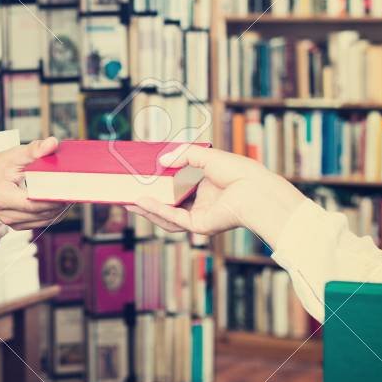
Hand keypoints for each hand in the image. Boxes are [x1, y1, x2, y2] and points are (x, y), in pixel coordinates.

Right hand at [0, 137, 68, 230]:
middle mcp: (6, 214)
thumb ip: (33, 150)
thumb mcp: (13, 155)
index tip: (70, 187)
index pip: (33, 202)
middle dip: (61, 200)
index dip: (53, 196)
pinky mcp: (19, 226)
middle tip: (77, 186)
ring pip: (46, 219)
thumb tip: (51, 144)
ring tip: (72, 192)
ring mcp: (13, 223)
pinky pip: (43, 221)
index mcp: (2, 197)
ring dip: (60, 207)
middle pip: (42, 212)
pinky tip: (61, 200)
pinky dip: (54, 211)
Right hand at [126, 146, 304, 243]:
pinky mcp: (198, 226)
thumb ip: (183, 155)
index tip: (140, 176)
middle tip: (126, 192)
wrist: (255, 190)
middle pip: (167, 203)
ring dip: (146, 208)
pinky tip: (141, 201)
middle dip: (146, 199)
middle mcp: (200, 204)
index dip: (157, 183)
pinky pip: (173, 218)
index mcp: (204, 187)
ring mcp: (198, 216)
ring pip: (166, 215)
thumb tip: (161, 160)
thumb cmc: (239, 171)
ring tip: (127, 200)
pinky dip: (156, 210)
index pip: (175, 186)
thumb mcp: (205, 156)